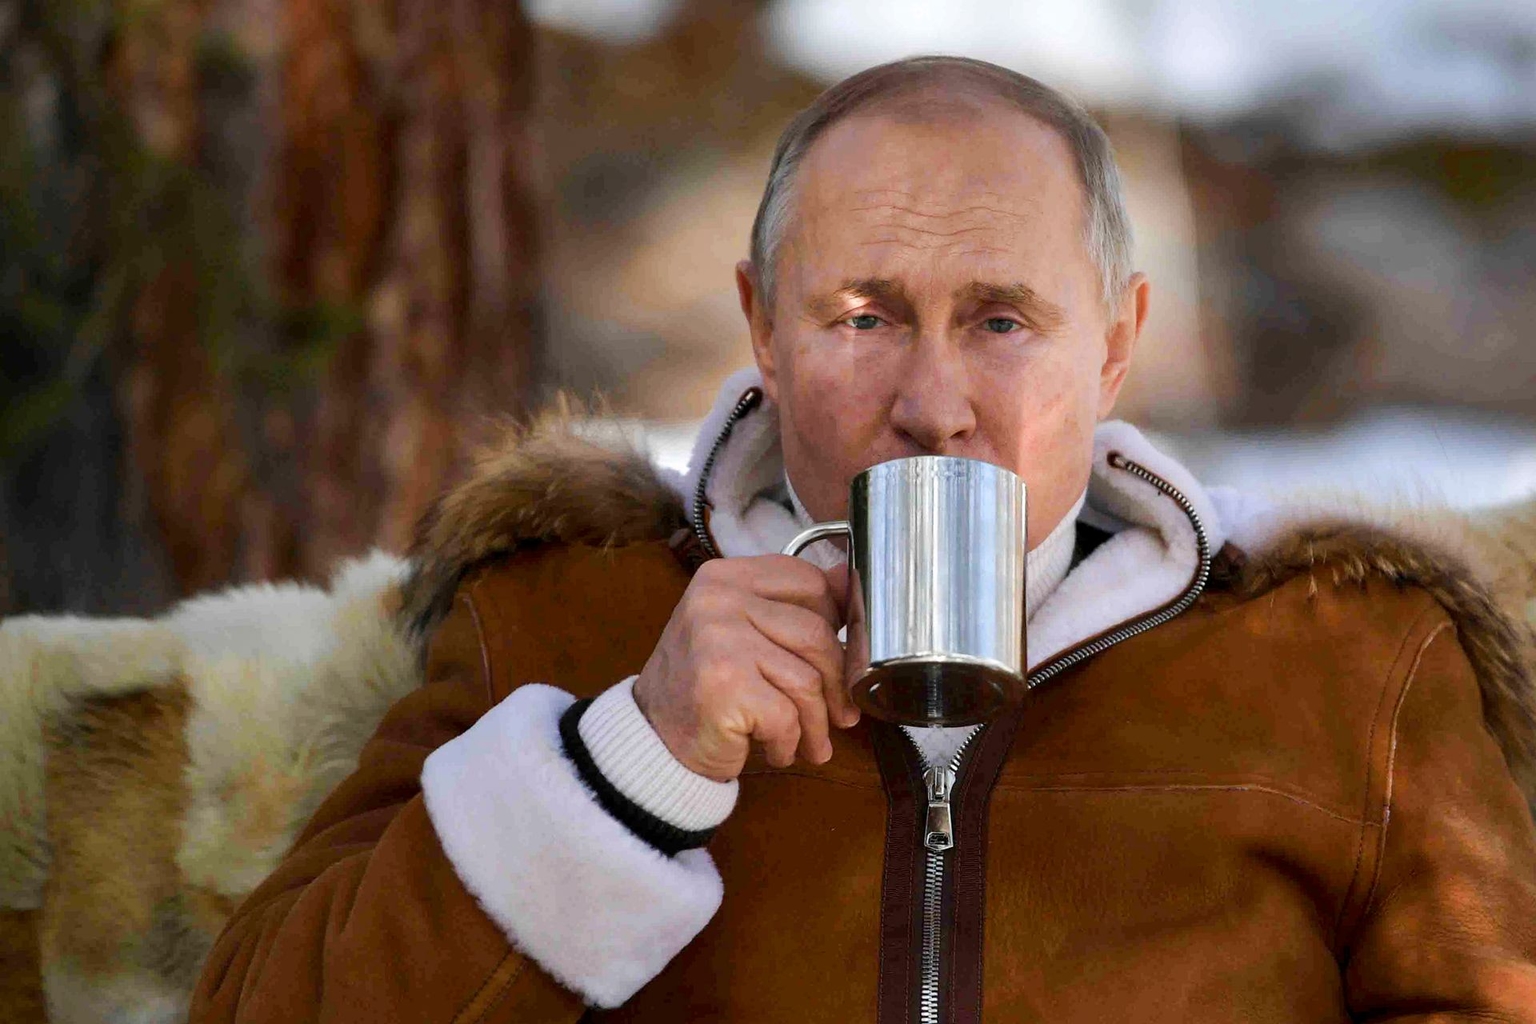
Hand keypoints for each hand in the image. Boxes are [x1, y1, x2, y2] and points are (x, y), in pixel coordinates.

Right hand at [632, 554, 858, 781]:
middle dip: (837, 682)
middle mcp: (718, 600)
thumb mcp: (740, 630)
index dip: (837, 622)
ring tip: (809, 742)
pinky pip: (787, 716)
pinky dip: (789, 742)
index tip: (842, 652)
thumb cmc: (702, 685)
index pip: (809, 582)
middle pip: (817, 634)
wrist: (652, 738)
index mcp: (725, 577)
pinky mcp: (724, 685)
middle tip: (839, 713)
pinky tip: (776, 750)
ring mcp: (719, 640)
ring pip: (808, 680)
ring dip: (816, 723)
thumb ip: (788, 606)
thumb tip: (847, 583)